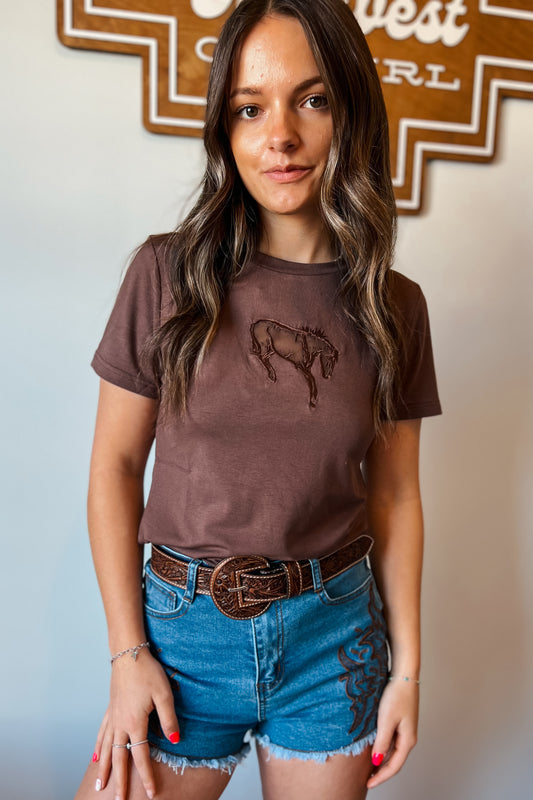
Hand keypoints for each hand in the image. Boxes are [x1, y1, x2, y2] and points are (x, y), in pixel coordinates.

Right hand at [92, 650, 179, 798]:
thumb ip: (169, 720)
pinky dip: (98, 747)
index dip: (146, 776)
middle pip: (118, 758)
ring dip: (103, 768)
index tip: (152, 793)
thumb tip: (176, 741)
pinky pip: (101, 733)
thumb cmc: (148, 672)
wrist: (129, 654)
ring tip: (100, 785)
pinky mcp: (110, 708)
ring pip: (105, 748)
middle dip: (119, 781)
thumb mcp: (164, 694)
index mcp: (135, 723)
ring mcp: (113, 716)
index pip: (141, 756)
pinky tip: (95, 755)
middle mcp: (120, 723)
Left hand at [366, 678, 418, 788]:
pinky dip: (383, 749)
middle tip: (366, 780)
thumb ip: (382, 742)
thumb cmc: (396, 695)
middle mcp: (409, 737)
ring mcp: (406, 729)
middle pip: (395, 761)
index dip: (381, 777)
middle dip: (381, 772)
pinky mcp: (401, 721)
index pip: (394, 766)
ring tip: (368, 768)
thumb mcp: (386, 720)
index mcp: (408, 740)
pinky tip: (374, 748)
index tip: (368, 785)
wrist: (404, 675)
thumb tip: (376, 761)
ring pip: (393, 752)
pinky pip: (392, 741)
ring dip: (382, 761)